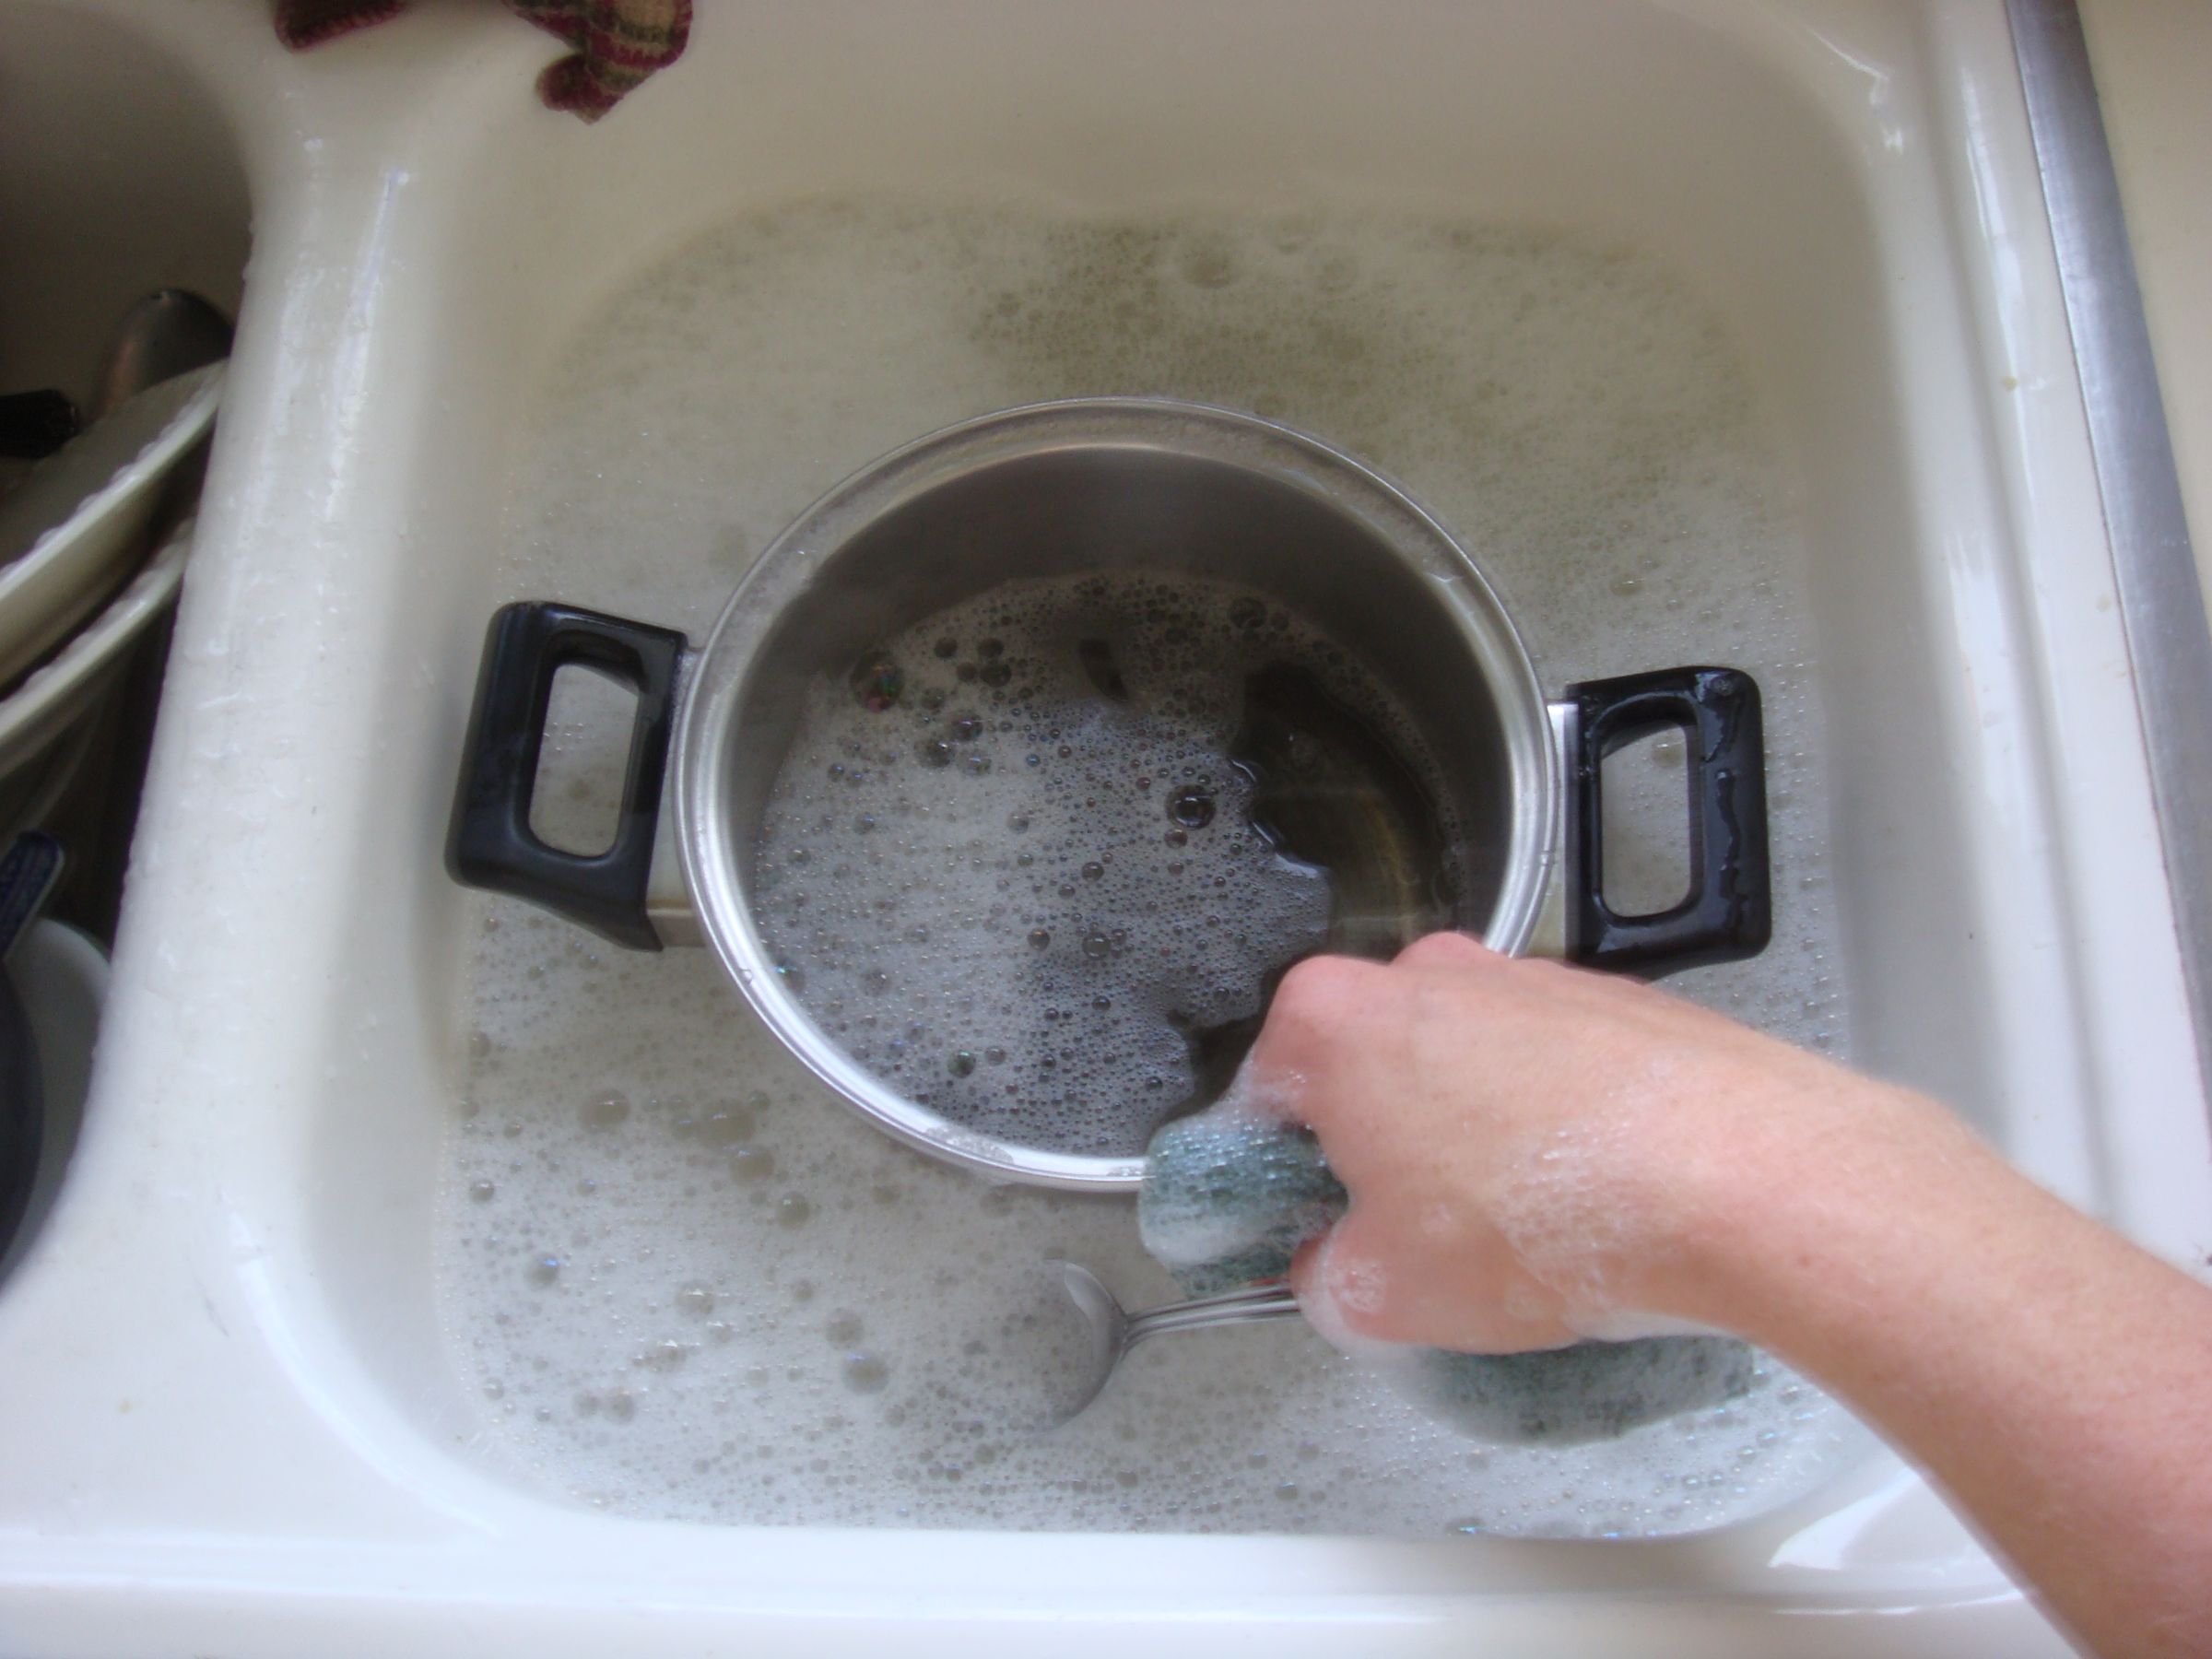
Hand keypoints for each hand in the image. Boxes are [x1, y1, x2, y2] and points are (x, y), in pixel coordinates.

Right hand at [1256, 931, 1947, 1352]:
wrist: (1741, 1182)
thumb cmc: (1553, 1217)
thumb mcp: (1388, 1296)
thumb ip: (1326, 1281)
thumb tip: (1337, 1273)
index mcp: (1334, 1020)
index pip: (1262, 1101)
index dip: (1277, 1182)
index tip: (1303, 1233)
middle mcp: (1424, 975)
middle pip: (1365, 1074)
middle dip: (1378, 1156)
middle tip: (1412, 1245)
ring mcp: (1525, 979)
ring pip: (1462, 1072)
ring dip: (1470, 1144)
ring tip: (1519, 1238)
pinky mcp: (1611, 1004)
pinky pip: (1551, 1075)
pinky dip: (1554, 1132)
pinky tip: (1587, 1204)